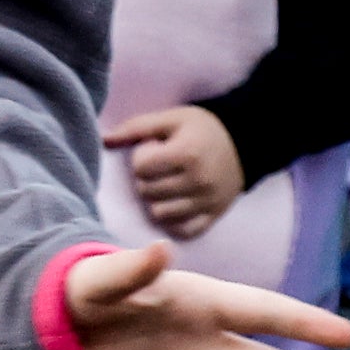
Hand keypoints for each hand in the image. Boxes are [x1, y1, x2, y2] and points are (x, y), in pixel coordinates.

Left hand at [104, 103, 245, 237]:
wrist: (245, 143)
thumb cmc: (202, 129)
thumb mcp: (171, 119)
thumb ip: (136, 128)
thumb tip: (104, 140)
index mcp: (186, 154)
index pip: (140, 168)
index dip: (142, 158)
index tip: (155, 150)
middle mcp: (198, 181)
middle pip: (147, 192)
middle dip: (146, 179)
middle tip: (160, 168)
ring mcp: (206, 202)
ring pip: (160, 214)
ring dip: (156, 200)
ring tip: (166, 185)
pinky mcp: (213, 216)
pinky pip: (182, 230)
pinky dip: (173, 220)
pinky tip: (175, 203)